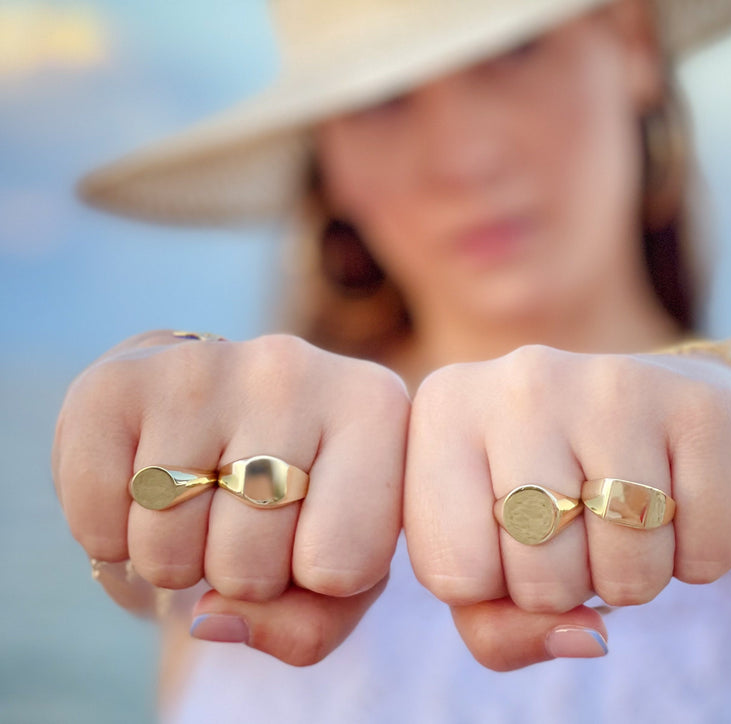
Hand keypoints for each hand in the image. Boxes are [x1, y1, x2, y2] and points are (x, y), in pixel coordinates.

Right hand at [53, 330, 409, 664]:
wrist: (217, 398)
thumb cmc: (296, 494)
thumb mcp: (340, 566)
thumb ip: (310, 622)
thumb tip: (210, 616)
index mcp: (374, 406)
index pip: (345, 565)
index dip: (317, 579)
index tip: (313, 531)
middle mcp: (295, 368)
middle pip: (250, 568)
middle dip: (240, 573)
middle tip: (242, 517)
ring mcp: (206, 367)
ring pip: (169, 552)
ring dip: (174, 558)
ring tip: (197, 500)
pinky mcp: (119, 380)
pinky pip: (96, 524)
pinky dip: (110, 537)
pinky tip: (143, 488)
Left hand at [404, 344, 730, 669]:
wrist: (655, 410)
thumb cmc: (550, 492)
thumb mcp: (492, 555)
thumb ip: (497, 626)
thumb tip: (587, 638)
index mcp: (444, 406)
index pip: (451, 572)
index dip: (492, 585)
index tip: (510, 538)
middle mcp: (520, 377)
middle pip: (538, 574)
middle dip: (565, 585)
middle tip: (578, 528)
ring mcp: (613, 381)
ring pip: (626, 570)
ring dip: (635, 577)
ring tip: (626, 516)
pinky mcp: (703, 406)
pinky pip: (706, 555)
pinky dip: (700, 558)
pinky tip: (680, 500)